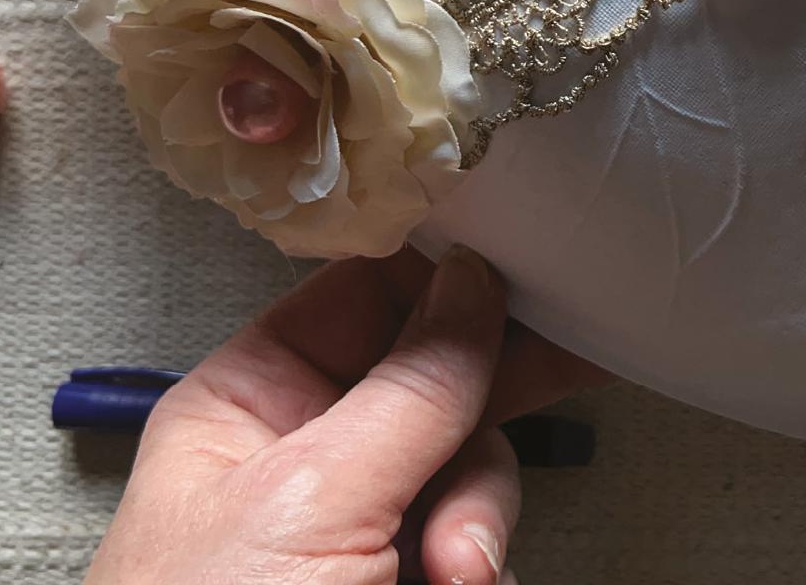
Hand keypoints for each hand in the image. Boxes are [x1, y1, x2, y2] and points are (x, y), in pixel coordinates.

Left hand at [86, 247, 606, 584]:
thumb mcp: (309, 503)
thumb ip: (408, 388)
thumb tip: (472, 285)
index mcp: (243, 409)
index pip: (353, 296)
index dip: (434, 273)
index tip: (513, 254)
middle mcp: (303, 458)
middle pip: (429, 375)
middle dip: (483, 401)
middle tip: (562, 362)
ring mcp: (360, 529)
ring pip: (470, 461)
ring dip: (479, 511)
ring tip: (454, 575)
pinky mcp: (407, 583)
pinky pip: (476, 536)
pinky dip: (481, 561)